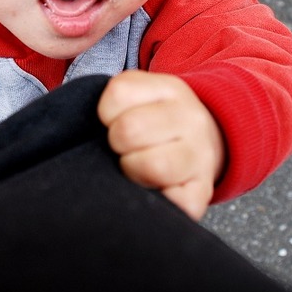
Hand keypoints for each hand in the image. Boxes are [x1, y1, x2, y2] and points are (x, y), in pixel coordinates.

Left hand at [97, 70, 224, 220]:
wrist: (208, 142)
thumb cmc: (157, 122)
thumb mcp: (141, 96)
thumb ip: (114, 102)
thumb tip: (83, 130)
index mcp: (169, 89)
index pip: (118, 93)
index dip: (106, 113)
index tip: (114, 121)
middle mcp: (190, 119)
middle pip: (128, 130)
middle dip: (117, 144)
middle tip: (125, 149)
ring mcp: (201, 156)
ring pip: (153, 166)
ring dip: (134, 173)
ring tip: (137, 170)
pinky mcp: (203, 192)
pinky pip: (174, 202)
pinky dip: (158, 200)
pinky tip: (156, 190)